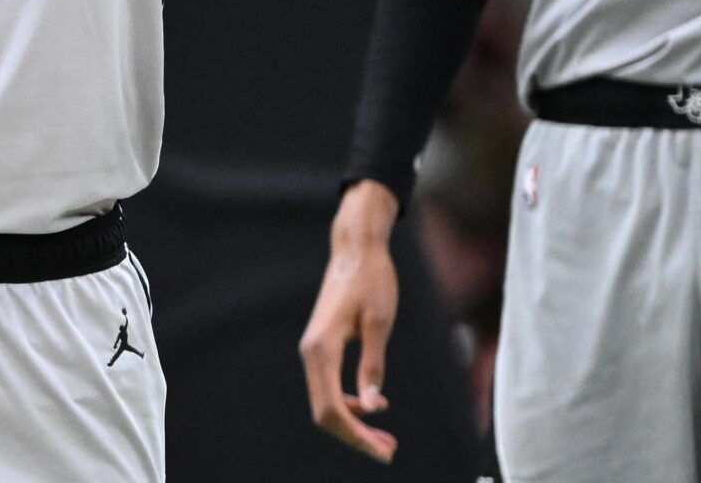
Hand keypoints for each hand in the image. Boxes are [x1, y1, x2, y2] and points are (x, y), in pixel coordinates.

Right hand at [299, 180, 400, 463]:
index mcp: (322, 348)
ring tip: (385, 436)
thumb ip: (373, 366)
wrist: (355, 249)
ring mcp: (313, 349)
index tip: (385, 450)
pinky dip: (348, 404)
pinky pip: (327, 386)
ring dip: (352, 423)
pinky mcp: (321, 346)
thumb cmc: (371, 281)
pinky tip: (373, 405)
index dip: (357, 436)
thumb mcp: (379, 323)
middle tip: (389, 450)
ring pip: (325, 401)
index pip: (332, 408)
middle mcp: (311, 352)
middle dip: (355, 437)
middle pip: (324, 412)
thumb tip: (370, 407)